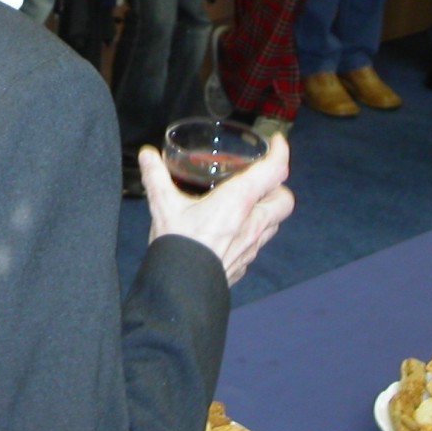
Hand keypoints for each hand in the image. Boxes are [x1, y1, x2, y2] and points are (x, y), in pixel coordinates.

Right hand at [140, 134, 293, 284]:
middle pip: (284, 200)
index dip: (281, 152)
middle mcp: (253, 222)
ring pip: (275, 222)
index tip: (277, 141)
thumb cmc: (178, 243)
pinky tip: (232, 230)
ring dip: (267, 209)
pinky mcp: (245, 264)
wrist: (182, 288)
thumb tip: (147, 154)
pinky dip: (253, 231)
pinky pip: (259, 243)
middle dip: (278, 186)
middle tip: (259, 178)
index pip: (274, 171)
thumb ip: (156, 176)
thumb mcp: (163, 204)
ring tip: (246, 203)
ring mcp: (252, 246)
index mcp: (238, 201)